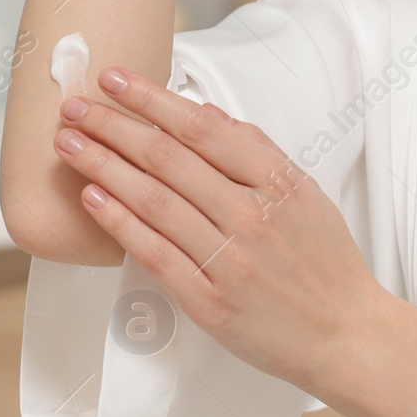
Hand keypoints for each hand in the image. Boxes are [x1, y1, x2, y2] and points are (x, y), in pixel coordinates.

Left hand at [52, 66, 387, 391]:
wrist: (347, 336)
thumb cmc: (326, 264)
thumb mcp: (306, 195)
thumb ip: (256, 153)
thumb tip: (204, 112)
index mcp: (278, 183)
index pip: (202, 129)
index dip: (152, 99)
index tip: (115, 80)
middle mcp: (253, 217)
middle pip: (169, 158)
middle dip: (114, 126)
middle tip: (74, 107)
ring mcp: (230, 261)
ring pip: (154, 201)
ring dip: (104, 167)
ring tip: (69, 145)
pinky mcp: (210, 303)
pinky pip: (155, 254)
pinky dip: (119, 223)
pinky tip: (92, 198)